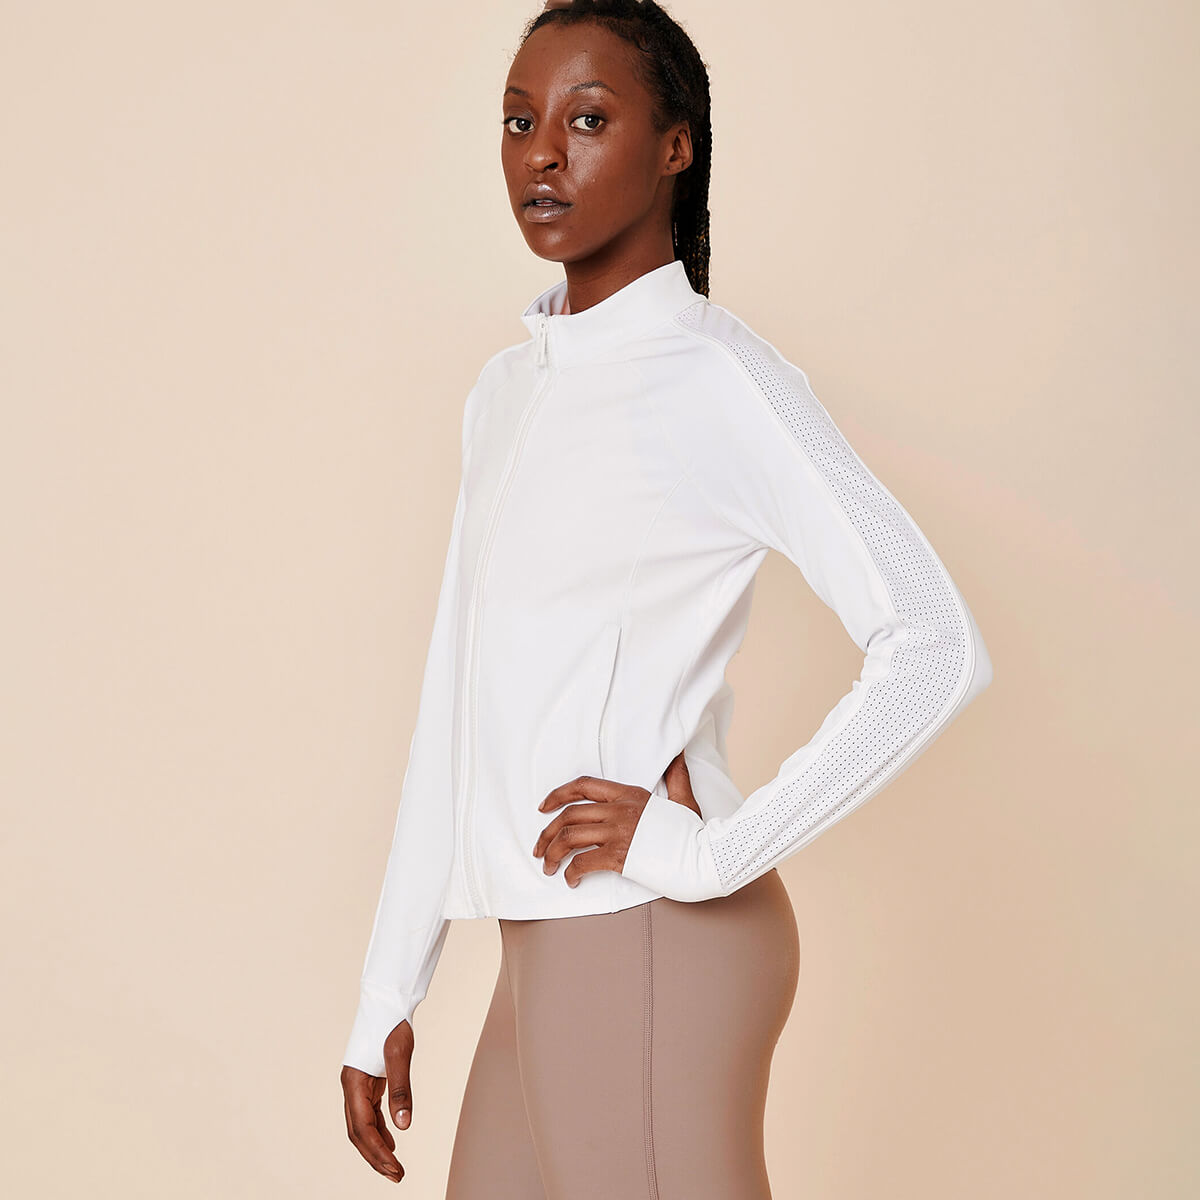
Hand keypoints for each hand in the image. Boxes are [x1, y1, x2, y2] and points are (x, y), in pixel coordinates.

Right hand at [341, 1018, 416, 1182]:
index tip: (395, 1169)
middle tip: (396, 1175)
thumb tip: (404, 1126)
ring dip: (376, 1147)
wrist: (387, 1001)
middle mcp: (351, 1087)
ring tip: (393, 1166)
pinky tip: (391, 1140)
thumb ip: (401, 1090)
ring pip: (362, 1125)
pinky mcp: (367, 1081)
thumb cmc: (392, 1023)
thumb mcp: (400, 1055)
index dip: (377, 1152)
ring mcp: (357, 1085)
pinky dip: (379, 1130)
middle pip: (358, 1132)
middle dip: (375, 1157)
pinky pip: (369, 1113)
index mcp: (353, 1083)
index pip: (362, 1128)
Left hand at [532, 750, 699, 886]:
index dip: (557, 794)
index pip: (583, 786)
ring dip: (552, 853)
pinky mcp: (620, 856)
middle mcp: (620, 809)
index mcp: (630, 794)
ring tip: (548, 867)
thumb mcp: (684, 799)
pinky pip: (582, 862)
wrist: (708, 857)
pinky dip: (571, 873)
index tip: (543, 808)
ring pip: (570, 837)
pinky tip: (571, 881)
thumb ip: (675, 775)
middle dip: (547, 833)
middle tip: (540, 849)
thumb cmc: (696, 833)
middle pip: (569, 814)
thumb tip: (677, 752)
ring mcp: (619, 832)